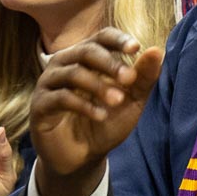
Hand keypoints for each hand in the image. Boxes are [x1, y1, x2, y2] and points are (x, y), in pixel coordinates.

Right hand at [29, 29, 164, 195]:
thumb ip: (143, 78)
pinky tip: (101, 115)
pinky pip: (60, 97)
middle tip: (129, 79)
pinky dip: (83, 105)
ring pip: (73, 72)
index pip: (102, 37)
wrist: (83, 158)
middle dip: (110, 63)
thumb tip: (156, 50)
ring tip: (118, 101)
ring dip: (98, 85)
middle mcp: (65, 63)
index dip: (118, 40)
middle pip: (86, 51)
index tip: (136, 48)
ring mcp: (49, 83)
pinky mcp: (40, 105)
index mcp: (88, 57)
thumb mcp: (131, 101)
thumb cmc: (107, 122)